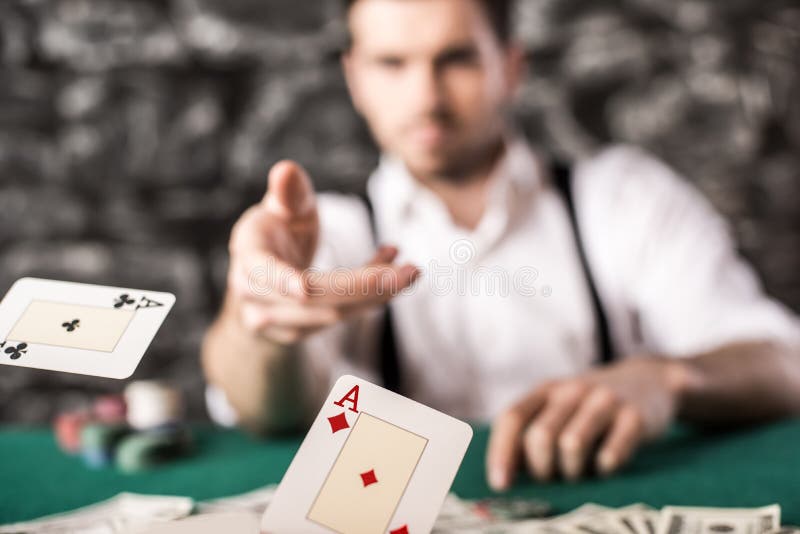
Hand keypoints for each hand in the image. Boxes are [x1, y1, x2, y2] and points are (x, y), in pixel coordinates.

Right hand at [226, 160, 420, 344]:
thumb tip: (286, 170)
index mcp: (249, 258)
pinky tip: (392, 268)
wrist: (261, 274)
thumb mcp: (280, 206)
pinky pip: (343, 315)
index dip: (283, 280)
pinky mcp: (302, 332)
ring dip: (378, 292)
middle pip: (315, 297)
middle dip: (367, 286)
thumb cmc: (275, 230)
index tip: (303, 288)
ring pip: (335, 312)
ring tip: (410, 269)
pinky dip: (373, 295)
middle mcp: (257, 297)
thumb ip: (287, 193)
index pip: (264, 272)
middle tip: (411, 271)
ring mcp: (278, 321)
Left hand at [486, 357, 686, 487]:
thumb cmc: (591, 407)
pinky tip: (606, 466)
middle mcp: (573, 390)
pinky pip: (611, 454)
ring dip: (572, 471)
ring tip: (580, 473)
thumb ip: (531, 433)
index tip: (500, 484)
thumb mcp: (559, 408)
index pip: (512, 418)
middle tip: (552, 479)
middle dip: (541, 469)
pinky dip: (603, 469)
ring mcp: (605, 400)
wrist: (649, 381)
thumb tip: (505, 476)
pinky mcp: (635, 417)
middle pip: (540, 436)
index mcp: (546, 390)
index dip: (501, 452)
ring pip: (572, 444)